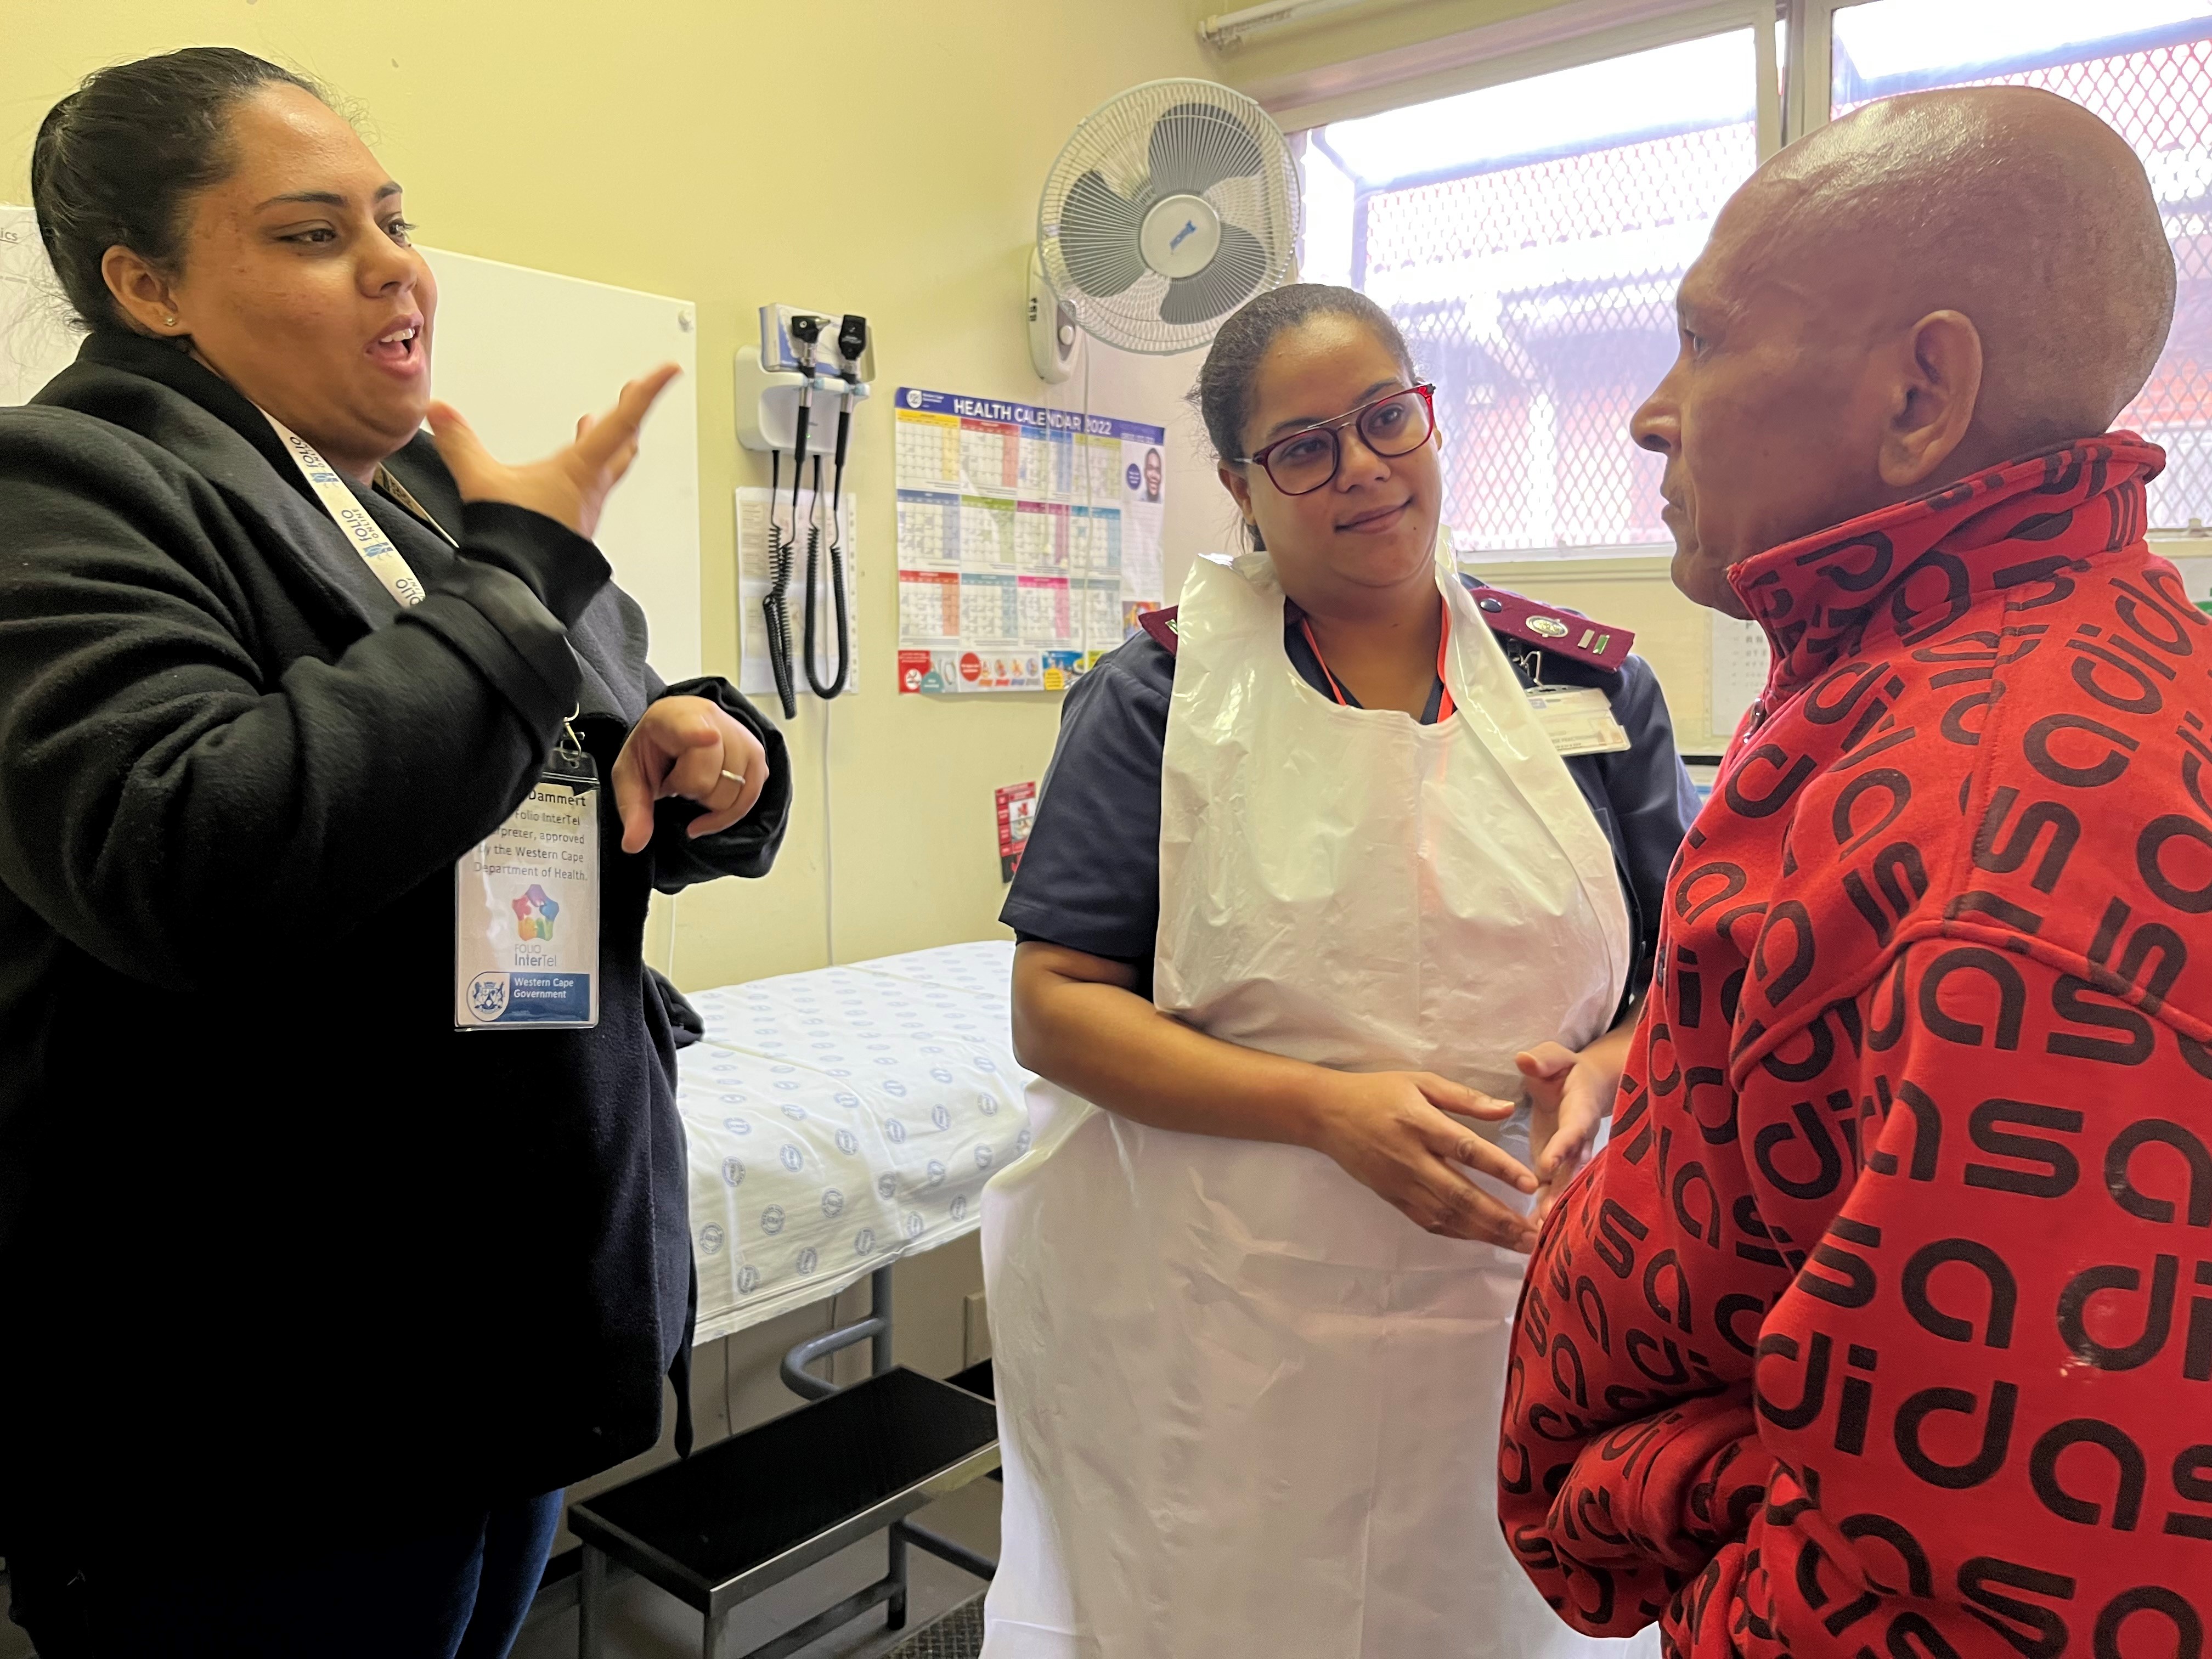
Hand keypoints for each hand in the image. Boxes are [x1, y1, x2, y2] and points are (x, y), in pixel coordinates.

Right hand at [427, 363, 681, 538]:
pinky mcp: (577, 521)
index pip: (622, 421)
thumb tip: (439, 411)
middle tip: (638, 389)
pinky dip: (590, 465)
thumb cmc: (516, 540)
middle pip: (624, 440)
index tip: (668, 371)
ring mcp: (587, 506)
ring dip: (610, 440)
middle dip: (632, 411)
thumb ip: (460, 443)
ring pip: (610, 465)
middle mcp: (592, 487)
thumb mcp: (482, 482)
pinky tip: (572, 469)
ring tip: (602, 422)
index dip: (647, 394)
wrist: (521, 584)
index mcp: (580, 469)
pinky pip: (592, 485)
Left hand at [611, 696, 770, 854]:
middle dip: (688, 792)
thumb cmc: (654, 751)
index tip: (709, 737)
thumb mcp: (630, 776)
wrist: (673, 733)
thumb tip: (633, 844)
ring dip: (709, 800)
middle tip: (676, 779)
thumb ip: (632, 809)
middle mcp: (714, 719)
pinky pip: (750, 797)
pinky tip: (710, 809)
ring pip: (731, 792)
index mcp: (674, 717)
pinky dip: (729, 813)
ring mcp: (742, 736)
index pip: (689, 726)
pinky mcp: (757, 755)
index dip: (698, 734)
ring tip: (695, 781)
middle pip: (707, 779)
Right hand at [1302, 1070, 1540, 1251]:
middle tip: (1536, 1234)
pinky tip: (1484, 1239)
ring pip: (1447, 1216)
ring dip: (1486, 1233)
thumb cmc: (1378, 1092)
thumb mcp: (1420, 1081)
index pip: (1465, 1149)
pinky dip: (1459, 1233)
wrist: (1327, 1115)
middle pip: (1460, 1194)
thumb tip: (1507, 1109)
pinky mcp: (1393, 1198)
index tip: (1530, 1184)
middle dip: (1500, 1218)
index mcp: (1419, 1123)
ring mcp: (1400, 1184)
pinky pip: (1429, 1222)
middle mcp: (1411, 1159)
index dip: (1498, 1168)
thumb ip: (1464, 1097)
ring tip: (1520, 1244)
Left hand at [1517, 1024, 1635, 1222]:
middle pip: (1574, 1167)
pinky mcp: (1557, 1168)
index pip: (1574, 1129)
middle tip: (1547, 1214)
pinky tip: (1530, 1232)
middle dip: (1562, 1191)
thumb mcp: (1554, 1057)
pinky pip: (1552, 1189)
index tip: (1547, 1165)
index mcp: (1580, 1109)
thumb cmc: (1564, 1069)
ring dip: (1554, 1207)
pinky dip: (1544, 1209)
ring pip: (1565, 1184)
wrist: (1581, 1086)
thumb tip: (1524, 1060)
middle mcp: (1579, 1139)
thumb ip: (1542, 1059)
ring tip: (1538, 1232)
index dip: (1563, 1147)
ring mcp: (1570, 1157)